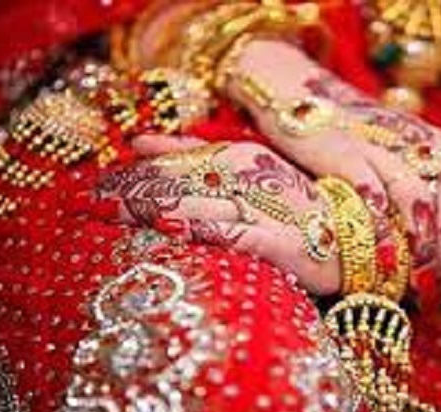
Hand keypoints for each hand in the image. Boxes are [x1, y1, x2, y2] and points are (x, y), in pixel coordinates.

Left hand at [94, 137, 340, 294]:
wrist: (360, 240)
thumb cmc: (298, 207)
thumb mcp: (245, 171)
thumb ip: (192, 154)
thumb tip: (137, 141)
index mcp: (234, 156)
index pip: (169, 163)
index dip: (127, 176)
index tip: (88, 190)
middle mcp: (244, 177)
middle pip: (173, 182)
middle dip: (124, 193)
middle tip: (80, 205)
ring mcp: (262, 207)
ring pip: (195, 203)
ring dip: (147, 208)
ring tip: (106, 214)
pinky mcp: (278, 241)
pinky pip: (234, 231)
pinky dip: (203, 227)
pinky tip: (171, 228)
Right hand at [220, 39, 440, 304]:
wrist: (301, 99)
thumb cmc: (365, 131)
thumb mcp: (420, 147)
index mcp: (439, 146)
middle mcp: (416, 145)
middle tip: (439, 289)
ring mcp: (380, 149)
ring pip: (416, 205)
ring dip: (420, 249)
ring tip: (415, 281)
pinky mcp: (342, 156)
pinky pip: (370, 199)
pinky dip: (379, 232)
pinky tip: (380, 257)